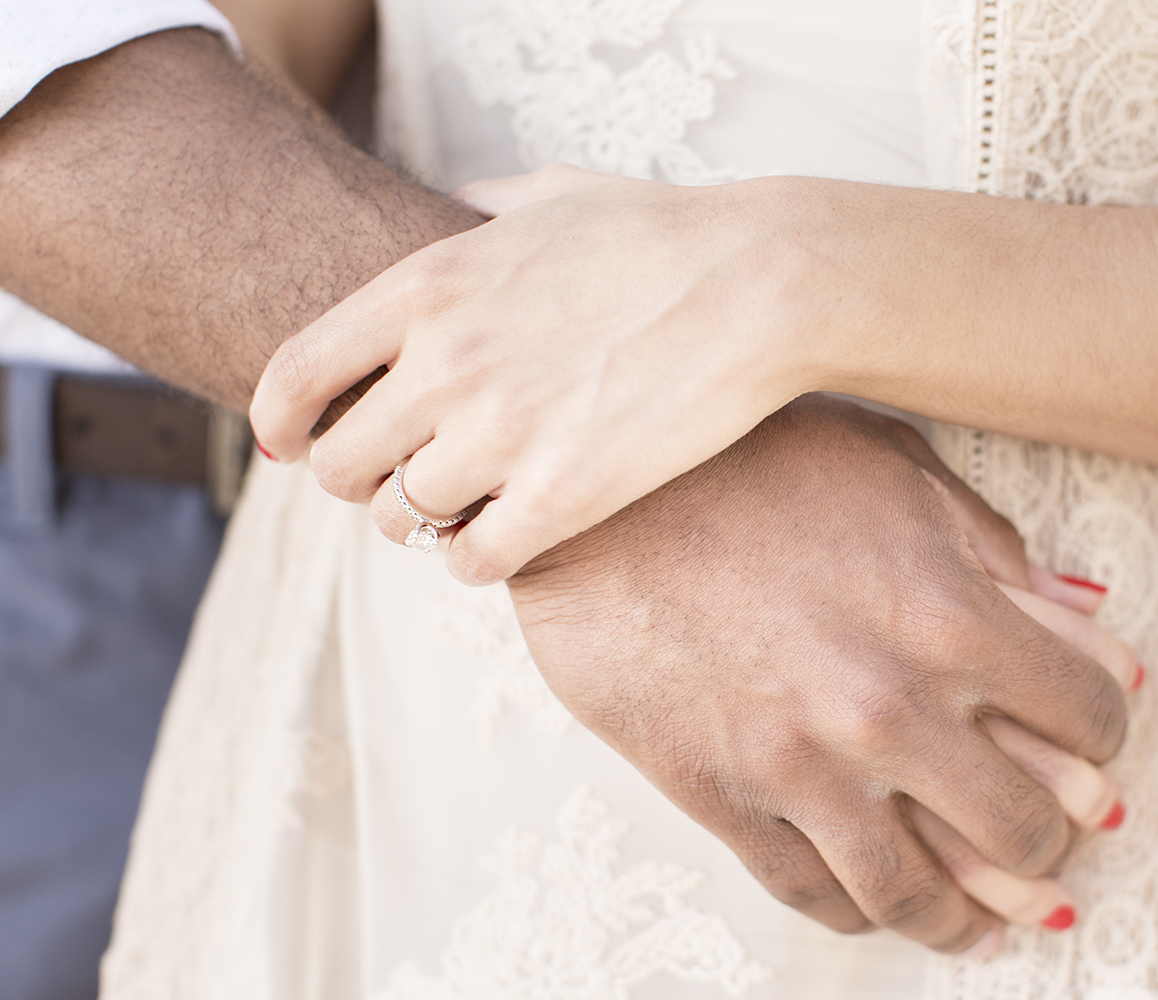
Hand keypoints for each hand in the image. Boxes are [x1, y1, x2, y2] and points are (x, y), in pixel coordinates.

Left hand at [250, 165, 812, 581]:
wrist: (759, 283)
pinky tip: (504, 539)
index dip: (280, 422)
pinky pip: (469, 563)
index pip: (295, 375)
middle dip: (363, 479)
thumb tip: (451, 208)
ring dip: (423, 523)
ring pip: (400, 521)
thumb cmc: (662, 233)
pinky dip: (475, 560)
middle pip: (340, 466)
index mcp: (426, 287)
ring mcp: (502, 435)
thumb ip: (478, 207)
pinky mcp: (564, 497)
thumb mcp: (551, 195)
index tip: (293, 446)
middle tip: (404, 478)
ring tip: (463, 508)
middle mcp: (445, 364)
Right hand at [501, 395, 1141, 954]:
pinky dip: (862, 913)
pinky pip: (811, 892)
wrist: (593, 492)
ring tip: (988, 925)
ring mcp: (799, 763)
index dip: (1109, 731)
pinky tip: (882, 905)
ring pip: (917, 892)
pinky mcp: (720, 795)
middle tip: (1056, 841)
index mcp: (948, 612)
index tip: (1095, 739)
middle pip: (1021, 828)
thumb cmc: (744, 458)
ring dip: (970, 919)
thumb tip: (1086, 615)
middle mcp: (886, 705)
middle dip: (1055, 843)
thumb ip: (997, 551)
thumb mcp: (893, 469)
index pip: (1089, 716)